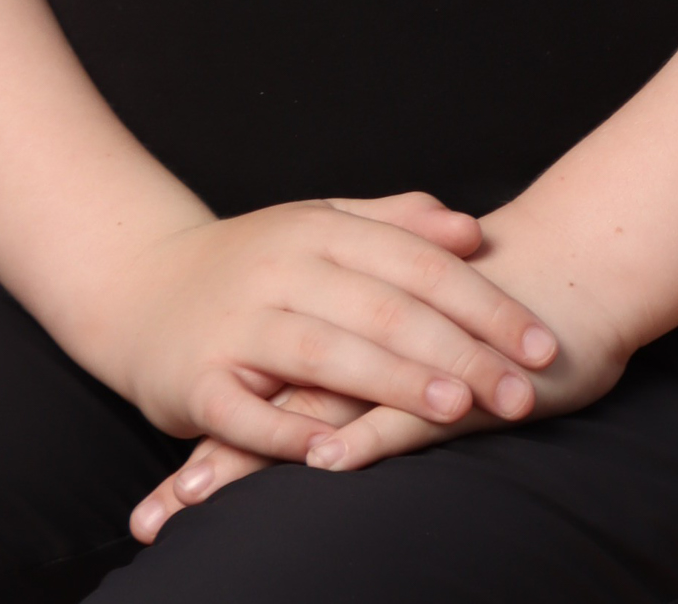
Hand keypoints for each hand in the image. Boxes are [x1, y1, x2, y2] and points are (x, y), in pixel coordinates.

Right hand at [86, 190, 556, 472]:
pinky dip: (291, 431)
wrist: (137, 285)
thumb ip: (394, 223)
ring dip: (392, 382)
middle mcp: (282, 267)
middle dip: (458, 352)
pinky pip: (248, 410)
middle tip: (520, 390)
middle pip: (383, 308)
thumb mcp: (319, 224)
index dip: (484, 302)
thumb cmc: (251, 262)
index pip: (417, 263)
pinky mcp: (199, 378)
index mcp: (319, 227)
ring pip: (325, 352)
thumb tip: (469, 229)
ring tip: (455, 411)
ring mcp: (238, 322)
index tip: (540, 341)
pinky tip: (338, 455)